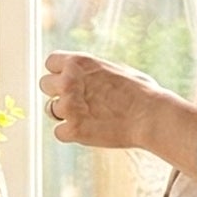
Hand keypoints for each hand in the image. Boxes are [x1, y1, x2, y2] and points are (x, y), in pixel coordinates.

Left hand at [42, 51, 196, 175]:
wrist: (152, 116)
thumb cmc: (142, 92)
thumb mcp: (116, 69)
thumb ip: (93, 72)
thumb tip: (86, 73)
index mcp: (79, 62)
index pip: (50, 62)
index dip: (59, 72)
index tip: (70, 81)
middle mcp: (68, 81)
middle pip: (44, 85)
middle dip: (58, 93)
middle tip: (79, 101)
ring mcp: (68, 106)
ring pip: (51, 110)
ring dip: (67, 114)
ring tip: (92, 117)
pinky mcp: (72, 129)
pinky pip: (59, 133)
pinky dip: (72, 134)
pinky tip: (91, 131)